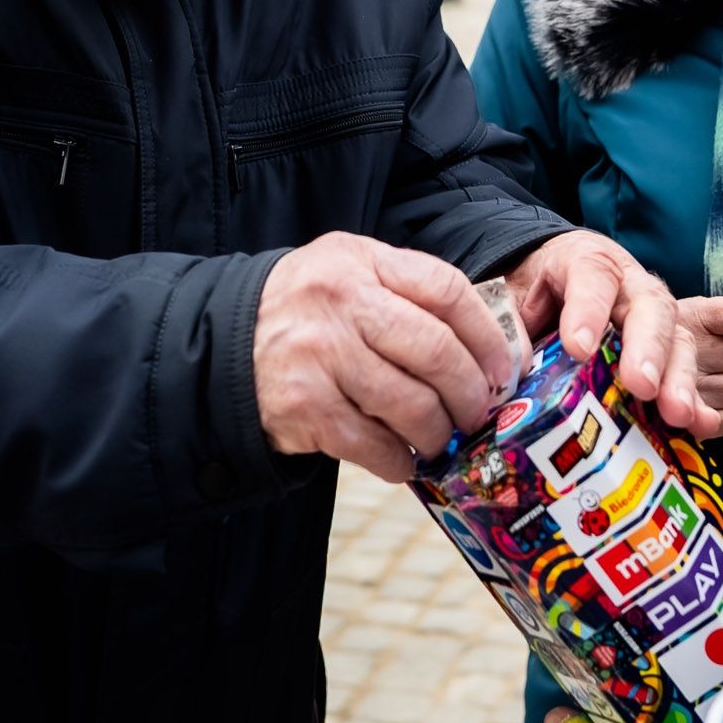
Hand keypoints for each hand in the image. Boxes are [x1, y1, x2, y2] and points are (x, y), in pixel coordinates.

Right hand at [254, 233, 515, 482]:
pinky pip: (372, 444)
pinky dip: (397, 461)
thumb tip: (492, 351)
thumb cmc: (308, 313)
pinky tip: (401, 460)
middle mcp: (340, 302)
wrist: (221, 344)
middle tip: (476, 414)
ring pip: (410, 405)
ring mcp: (319, 354)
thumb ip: (411, 297)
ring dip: (436, 433)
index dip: (486, 336)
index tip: (501, 369)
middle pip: (435, 351)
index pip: (446, 290)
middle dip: (469, 393)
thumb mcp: (353, 275)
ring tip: (437, 439)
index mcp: (362, 261)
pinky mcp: (304, 407)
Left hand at [503, 231, 701, 430]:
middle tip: (640, 385)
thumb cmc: (533, 291)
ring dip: (678, 378)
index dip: (587, 311)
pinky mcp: (666, 351)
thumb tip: (518, 366)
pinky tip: (701, 424)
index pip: (591, 278)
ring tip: (678, 413)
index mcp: (587, 261)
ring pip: (676, 338)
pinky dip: (696, 399)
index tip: (578, 349)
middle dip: (647, 347)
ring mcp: (654, 317)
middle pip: (649, 307)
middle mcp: (630, 284)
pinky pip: (685, 372)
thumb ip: (509, 326)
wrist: (551, 284)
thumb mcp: (510, 298)